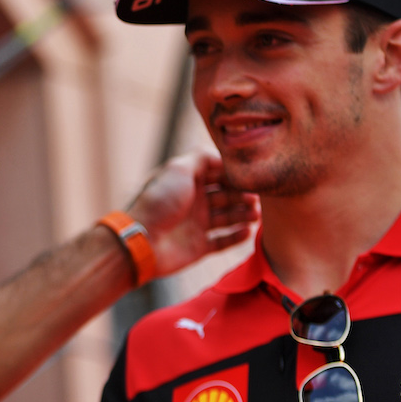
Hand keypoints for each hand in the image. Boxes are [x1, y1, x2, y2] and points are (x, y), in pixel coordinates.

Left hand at [126, 150, 258, 277]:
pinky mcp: (199, 246)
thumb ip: (200, 158)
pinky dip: (236, 237)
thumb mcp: (178, 169)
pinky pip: (223, 241)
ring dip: (243, 215)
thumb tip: (222, 154)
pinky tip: (247, 231)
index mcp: (188, 181)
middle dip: (242, 195)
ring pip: (228, 217)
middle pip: (226, 195)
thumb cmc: (159, 201)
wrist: (143, 240)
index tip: (250, 175)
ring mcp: (197, 224)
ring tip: (256, 215)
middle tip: (257, 198)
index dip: (234, 175)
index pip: (217, 174)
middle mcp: (194, 201)